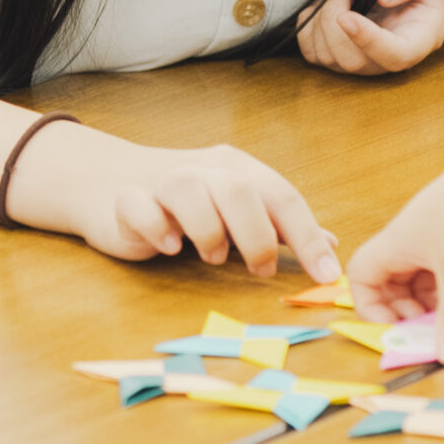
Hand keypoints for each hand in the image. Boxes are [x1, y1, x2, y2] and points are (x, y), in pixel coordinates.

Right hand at [42, 127, 340, 281]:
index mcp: (236, 169)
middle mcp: (202, 169)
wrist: (112, 182)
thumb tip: (331, 245)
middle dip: (257, 236)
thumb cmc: (185, 203)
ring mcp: (162, 180)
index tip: (326, 274)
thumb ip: (280, 226)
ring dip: (208, 230)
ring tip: (211, 257)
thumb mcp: (237, 210)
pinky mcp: (126, 199)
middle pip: (239, 190)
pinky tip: (170, 246)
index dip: (307, 235)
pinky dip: (158, 228)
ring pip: (189, 190)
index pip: (281, 194)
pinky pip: (141, 206)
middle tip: (261, 269)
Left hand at [297, 0, 443, 74]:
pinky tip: (323, 2)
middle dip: (334, 24)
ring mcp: (365, 55)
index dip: (368, 41)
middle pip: (355, 62)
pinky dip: (308, 27)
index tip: (346, 15)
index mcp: (422, 36)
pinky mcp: (341, 50)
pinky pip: (314, 51)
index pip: (397, 56)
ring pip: (329, 59)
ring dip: (319, 23)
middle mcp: (393, 53)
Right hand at [347, 135, 443, 356]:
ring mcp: (443, 237)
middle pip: (392, 282)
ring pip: (423, 279)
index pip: (361, 276)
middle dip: (405, 312)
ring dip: (431, 305)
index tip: (394, 329)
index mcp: (398, 241)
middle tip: (427, 333)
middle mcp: (415, 238)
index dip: (370, 307)